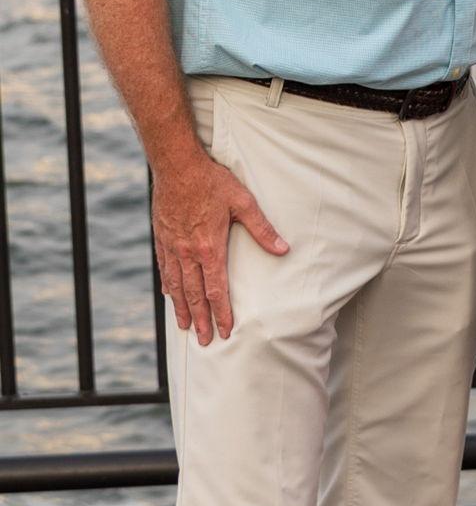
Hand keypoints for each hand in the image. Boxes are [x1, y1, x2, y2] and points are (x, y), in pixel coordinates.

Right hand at [152, 151, 288, 345]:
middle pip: (194, 294)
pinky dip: (169, 286)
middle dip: (201, 319)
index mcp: (209, 247)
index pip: (216, 289)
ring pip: (176, 285)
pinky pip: (165, 269)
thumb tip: (283, 249)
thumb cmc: (212, 181)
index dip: (222, 312)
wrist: (176, 165)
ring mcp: (172, 246)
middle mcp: (187, 252)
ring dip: (182, 308)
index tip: (226, 330)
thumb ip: (262, 229)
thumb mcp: (244, 202)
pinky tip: (170, 295)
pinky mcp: (162, 238)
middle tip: (205, 341)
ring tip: (185, 327)